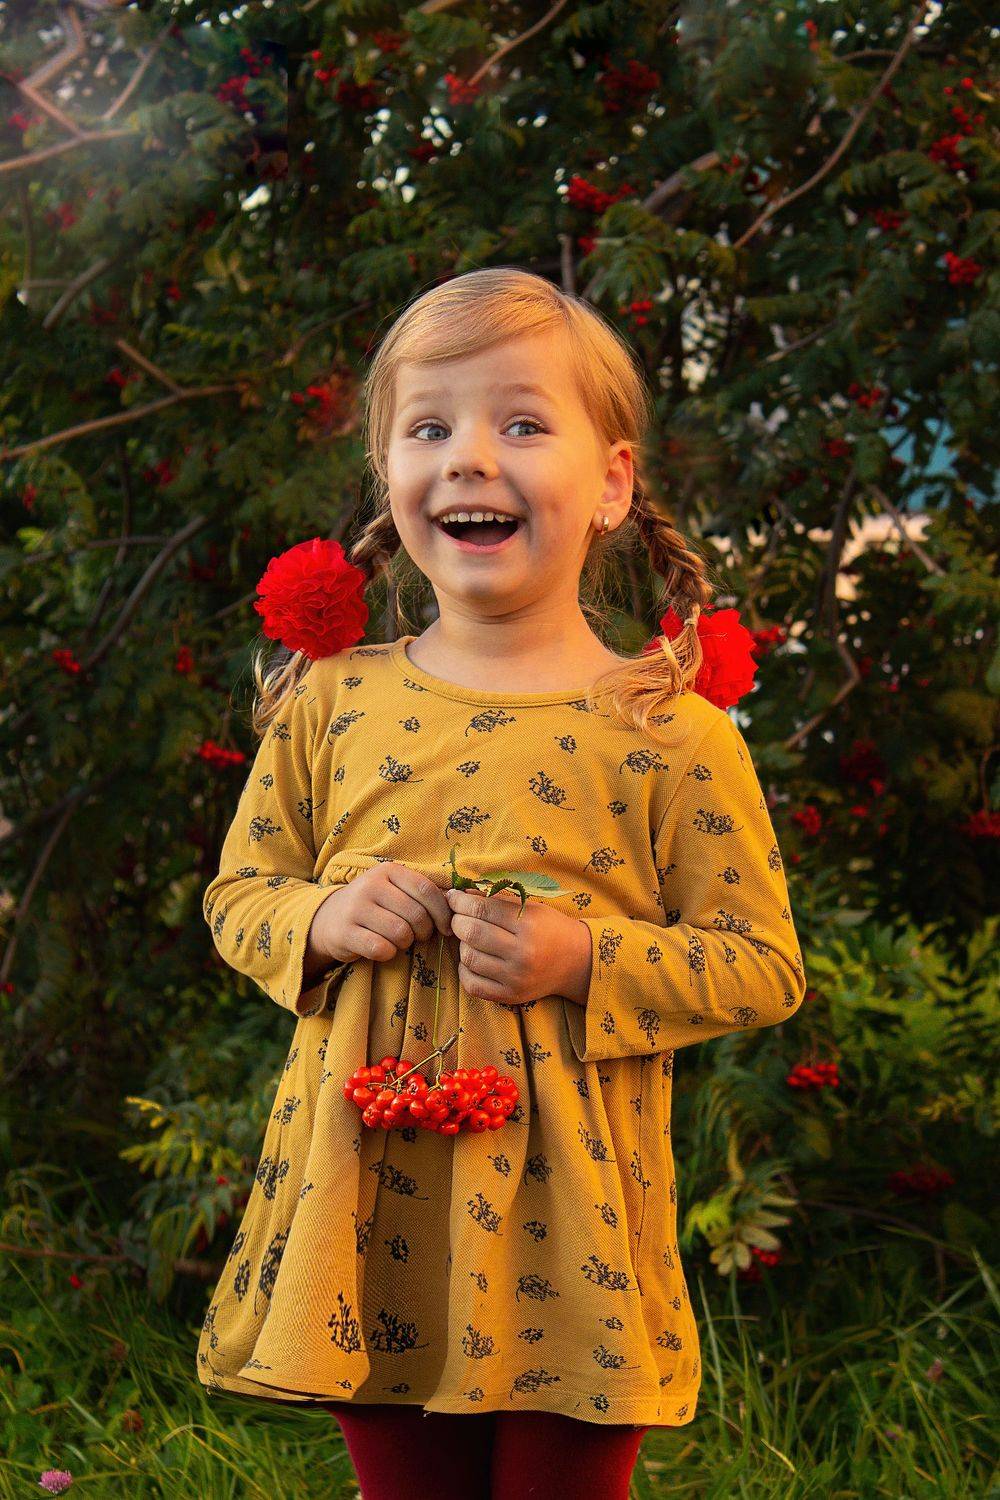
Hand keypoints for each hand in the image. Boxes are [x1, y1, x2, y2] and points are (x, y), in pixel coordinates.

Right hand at [312, 862, 454, 965]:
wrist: (329, 918)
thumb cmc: (375, 906)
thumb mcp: (396, 890)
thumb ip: (423, 893)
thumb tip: (464, 902)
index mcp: (389, 871)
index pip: (427, 890)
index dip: (443, 913)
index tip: (447, 928)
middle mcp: (370, 885)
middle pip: (416, 914)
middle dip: (424, 932)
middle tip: (420, 937)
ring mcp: (355, 907)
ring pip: (400, 933)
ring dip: (405, 943)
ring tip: (400, 941)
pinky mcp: (344, 931)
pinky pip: (381, 948)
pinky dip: (388, 953)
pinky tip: (383, 949)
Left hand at [445, 886, 588, 1006]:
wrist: (576, 962)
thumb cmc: (550, 928)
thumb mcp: (530, 907)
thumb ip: (496, 900)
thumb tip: (460, 895)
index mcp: (529, 925)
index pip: (482, 910)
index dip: (460, 902)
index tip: (453, 897)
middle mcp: (523, 953)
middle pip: (472, 933)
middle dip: (457, 921)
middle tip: (458, 916)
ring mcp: (515, 978)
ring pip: (469, 958)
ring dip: (461, 944)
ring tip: (469, 937)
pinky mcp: (510, 996)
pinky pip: (472, 984)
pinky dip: (464, 969)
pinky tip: (472, 959)